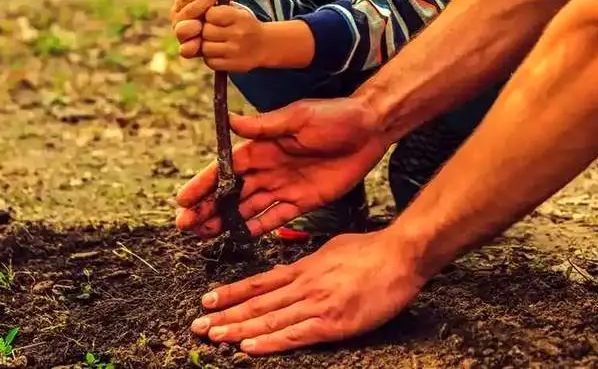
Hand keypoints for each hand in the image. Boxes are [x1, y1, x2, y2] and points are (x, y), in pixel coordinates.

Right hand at [171, 0, 217, 58]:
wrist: (225, 39)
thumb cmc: (220, 18)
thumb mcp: (221, 5)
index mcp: (183, 8)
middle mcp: (180, 22)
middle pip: (184, 12)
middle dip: (199, 4)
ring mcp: (183, 37)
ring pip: (181, 30)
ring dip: (191, 25)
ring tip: (201, 23)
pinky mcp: (189, 51)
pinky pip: (185, 50)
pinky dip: (192, 46)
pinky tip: (200, 42)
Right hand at [175, 95, 387, 237]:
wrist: (370, 129)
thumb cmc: (335, 116)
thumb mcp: (298, 117)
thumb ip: (264, 126)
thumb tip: (230, 120)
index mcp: (263, 146)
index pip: (226, 168)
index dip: (204, 184)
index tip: (183, 200)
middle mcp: (269, 167)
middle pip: (231, 192)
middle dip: (207, 208)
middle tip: (185, 225)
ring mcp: (284, 185)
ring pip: (248, 207)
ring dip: (224, 220)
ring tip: (202, 234)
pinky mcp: (303, 200)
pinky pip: (275, 217)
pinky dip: (256, 227)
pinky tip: (237, 237)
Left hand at [189, 230, 426, 354]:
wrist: (400, 255)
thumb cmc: (372, 251)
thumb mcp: (332, 249)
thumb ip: (309, 264)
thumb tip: (290, 272)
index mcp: (304, 268)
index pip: (259, 284)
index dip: (231, 293)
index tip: (207, 301)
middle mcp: (304, 285)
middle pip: (257, 304)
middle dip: (225, 315)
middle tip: (197, 326)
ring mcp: (316, 304)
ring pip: (269, 320)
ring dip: (238, 330)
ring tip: (213, 337)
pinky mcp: (332, 322)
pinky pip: (294, 335)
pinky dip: (269, 342)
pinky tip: (248, 348)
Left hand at [200, 4, 265, 72]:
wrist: (264, 45)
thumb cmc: (244, 25)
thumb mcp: (238, 11)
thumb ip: (219, 6)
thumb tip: (200, 5)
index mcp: (240, 17)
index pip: (210, 14)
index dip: (209, 16)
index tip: (214, 18)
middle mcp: (239, 33)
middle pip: (206, 31)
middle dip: (206, 31)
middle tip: (213, 32)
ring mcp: (236, 51)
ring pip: (206, 48)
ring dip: (207, 46)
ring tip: (215, 43)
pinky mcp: (233, 65)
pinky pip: (210, 62)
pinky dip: (211, 58)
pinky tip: (219, 53)